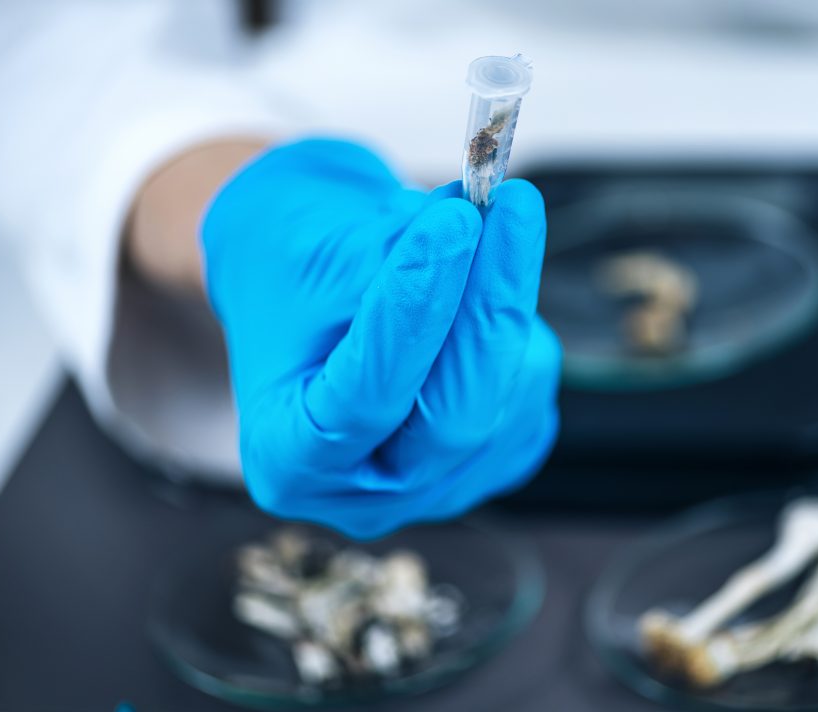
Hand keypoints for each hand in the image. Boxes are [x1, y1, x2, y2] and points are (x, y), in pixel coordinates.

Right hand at [202, 138, 560, 537]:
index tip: (452, 223)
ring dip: (501, 299)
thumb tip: (474, 223)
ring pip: (506, 398)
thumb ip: (388, 252)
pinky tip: (478, 291)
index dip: (414, 311)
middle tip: (511, 203)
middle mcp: (364, 498)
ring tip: (466, 229)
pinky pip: (530, 390)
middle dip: (488, 305)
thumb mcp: (310, 253)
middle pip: (453, 420)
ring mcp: (435, 488)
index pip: (363, 399)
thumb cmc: (293, 272)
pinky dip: (516, 326)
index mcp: (287, 461)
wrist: (313, 291)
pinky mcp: (491, 461)